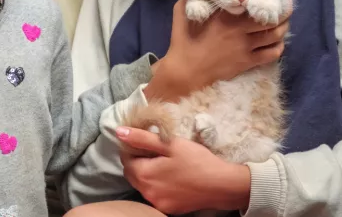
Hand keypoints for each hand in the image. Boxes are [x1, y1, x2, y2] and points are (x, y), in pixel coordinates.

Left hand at [117, 127, 249, 213]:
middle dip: (138, 160)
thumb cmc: (197, 160)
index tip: (147, 141)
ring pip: (142, 184)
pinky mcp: (168, 209)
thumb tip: (119, 132)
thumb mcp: (169, 144)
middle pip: (131, 173)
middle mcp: (147, 192)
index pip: (125, 158)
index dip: (133, 147)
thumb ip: (142, 138)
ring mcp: (157, 203)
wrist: (222, 185)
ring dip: (147, 173)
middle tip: (157, 151)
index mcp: (144, 174)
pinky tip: (171, 177)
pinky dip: (157, 185)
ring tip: (165, 163)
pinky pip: (154, 194)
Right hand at [146, 0, 288, 101]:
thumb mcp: (181, 13)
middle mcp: (239, 30)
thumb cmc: (183, 41)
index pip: (253, 4)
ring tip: (285, 23)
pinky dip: (279, 47)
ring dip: (283, 28)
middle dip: (282, 13)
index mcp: (225, 16)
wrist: (186, 71)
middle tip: (285, 8)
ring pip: (275, 36)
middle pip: (270, 19)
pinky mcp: (247, 62)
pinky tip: (278, 43)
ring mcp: (245, 47)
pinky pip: (271, 54)